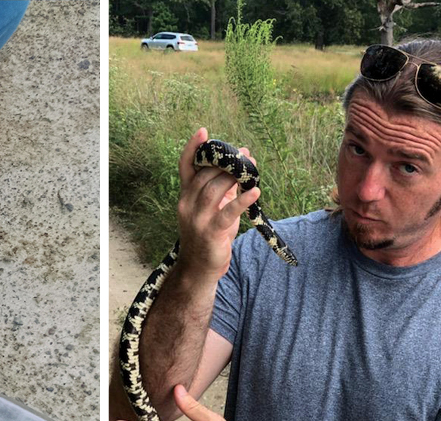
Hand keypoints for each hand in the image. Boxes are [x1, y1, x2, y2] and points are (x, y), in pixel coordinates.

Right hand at [176, 128, 260, 279]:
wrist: (199, 268)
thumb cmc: (209, 236)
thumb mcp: (213, 209)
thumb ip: (224, 189)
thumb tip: (245, 168)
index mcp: (185, 196)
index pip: (185, 167)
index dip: (193, 148)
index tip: (204, 131)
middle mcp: (187, 204)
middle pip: (204, 175)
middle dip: (226, 163)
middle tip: (245, 155)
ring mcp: (197, 219)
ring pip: (213, 189)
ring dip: (233, 177)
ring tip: (250, 169)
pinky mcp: (210, 232)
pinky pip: (227, 212)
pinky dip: (242, 200)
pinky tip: (255, 191)